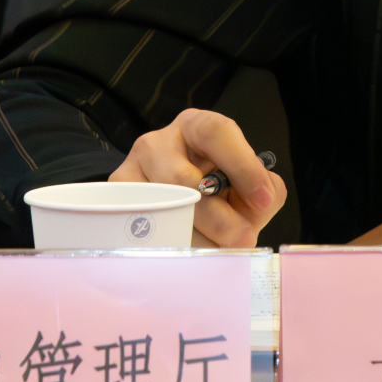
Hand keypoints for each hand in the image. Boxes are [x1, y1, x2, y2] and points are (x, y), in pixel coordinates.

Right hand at [108, 108, 285, 247]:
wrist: (171, 204)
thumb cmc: (217, 189)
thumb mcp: (245, 183)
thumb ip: (264, 190)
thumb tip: (259, 202)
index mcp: (197, 127)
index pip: (217, 133)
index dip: (242, 165)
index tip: (262, 199)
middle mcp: (160, 142)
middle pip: (186, 180)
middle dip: (220, 218)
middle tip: (241, 239)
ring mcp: (132, 169)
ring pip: (163, 209)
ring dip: (196, 238)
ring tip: (216, 251)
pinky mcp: (116, 199)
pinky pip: (141, 229)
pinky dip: (168, 247)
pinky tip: (186, 253)